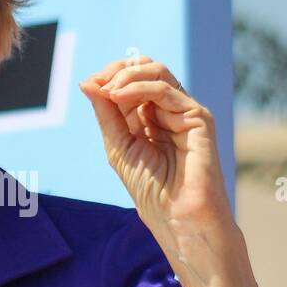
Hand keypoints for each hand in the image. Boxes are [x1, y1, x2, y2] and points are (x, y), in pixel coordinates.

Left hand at [79, 55, 232, 234]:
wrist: (177, 217)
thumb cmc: (151, 190)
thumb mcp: (118, 146)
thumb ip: (106, 113)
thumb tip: (88, 81)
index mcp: (149, 118)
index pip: (130, 81)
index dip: (109, 76)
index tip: (89, 83)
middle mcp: (167, 111)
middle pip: (145, 69)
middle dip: (118, 70)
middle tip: (99, 81)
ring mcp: (184, 111)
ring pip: (157, 73)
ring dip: (127, 76)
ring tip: (109, 90)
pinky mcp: (198, 117)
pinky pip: (167, 90)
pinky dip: (139, 87)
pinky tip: (118, 96)